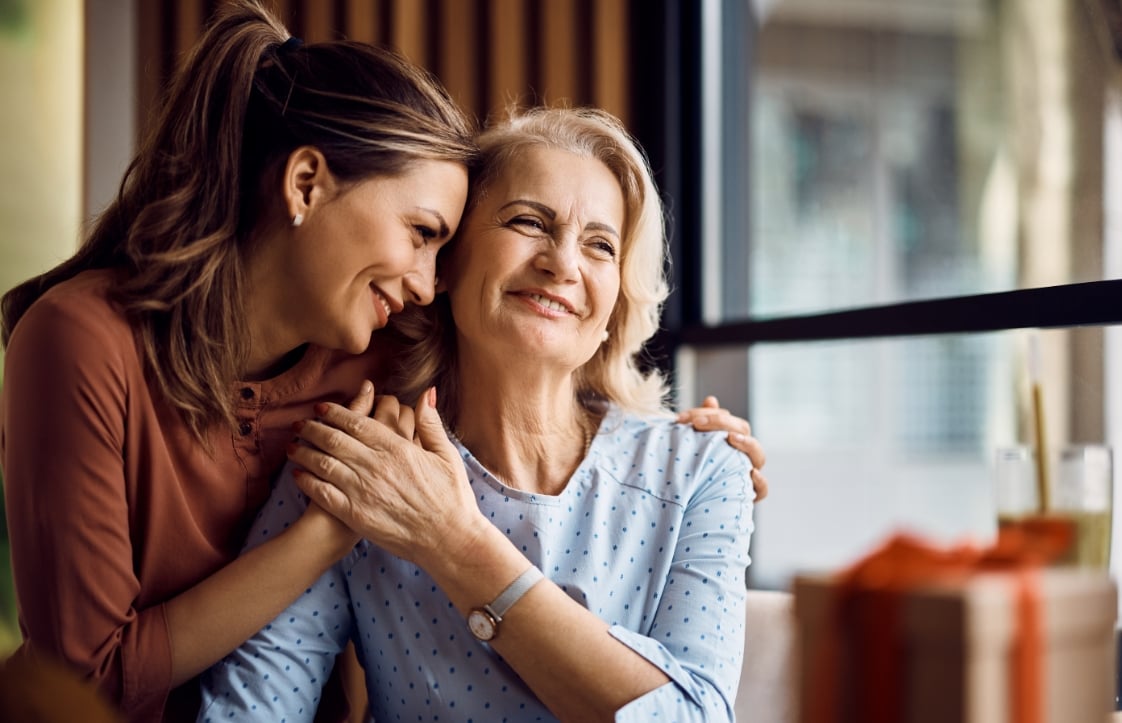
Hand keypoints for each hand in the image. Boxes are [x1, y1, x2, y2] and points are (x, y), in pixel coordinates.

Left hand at [287, 386, 487, 565]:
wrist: (449, 539)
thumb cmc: (452, 497)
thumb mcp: (447, 455)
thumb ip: (431, 423)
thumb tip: (426, 392)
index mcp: (397, 448)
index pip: (356, 423)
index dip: (334, 413)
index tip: (321, 408)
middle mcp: (376, 466)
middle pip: (333, 439)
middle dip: (312, 428)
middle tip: (299, 423)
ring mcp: (363, 491)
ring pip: (323, 464)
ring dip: (304, 452)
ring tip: (292, 446)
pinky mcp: (356, 515)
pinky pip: (323, 493)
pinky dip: (307, 482)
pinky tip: (298, 475)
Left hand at [677, 396, 768, 500]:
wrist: (692, 508)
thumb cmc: (694, 472)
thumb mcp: (695, 446)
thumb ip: (702, 423)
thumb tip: (711, 400)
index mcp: (731, 439)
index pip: (727, 419)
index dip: (708, 414)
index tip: (683, 418)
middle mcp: (742, 454)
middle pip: (743, 430)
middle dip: (720, 422)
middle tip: (697, 423)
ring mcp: (748, 473)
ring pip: (758, 455)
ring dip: (746, 444)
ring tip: (730, 438)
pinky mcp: (749, 495)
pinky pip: (762, 489)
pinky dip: (760, 481)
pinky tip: (750, 473)